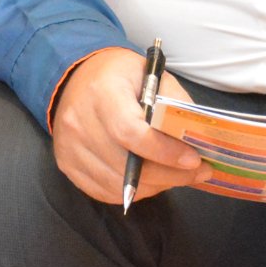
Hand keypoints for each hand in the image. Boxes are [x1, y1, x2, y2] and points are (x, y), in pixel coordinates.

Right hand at [51, 47, 200, 204]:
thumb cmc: (120, 77)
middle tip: (198, 173)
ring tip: (177, 176)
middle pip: (126, 164)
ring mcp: (69, 146)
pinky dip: (134, 191)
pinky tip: (151, 179)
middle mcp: (78, 121)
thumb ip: (174, 104)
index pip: (130, 131)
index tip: (193, 159)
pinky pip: (105, 191)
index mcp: (101, 92)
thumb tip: (198, 140)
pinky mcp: (67, 164)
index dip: (163, 151)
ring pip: (118, 184)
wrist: (75, 79)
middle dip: (169, 174)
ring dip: (154, 185)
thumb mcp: (152, 75)